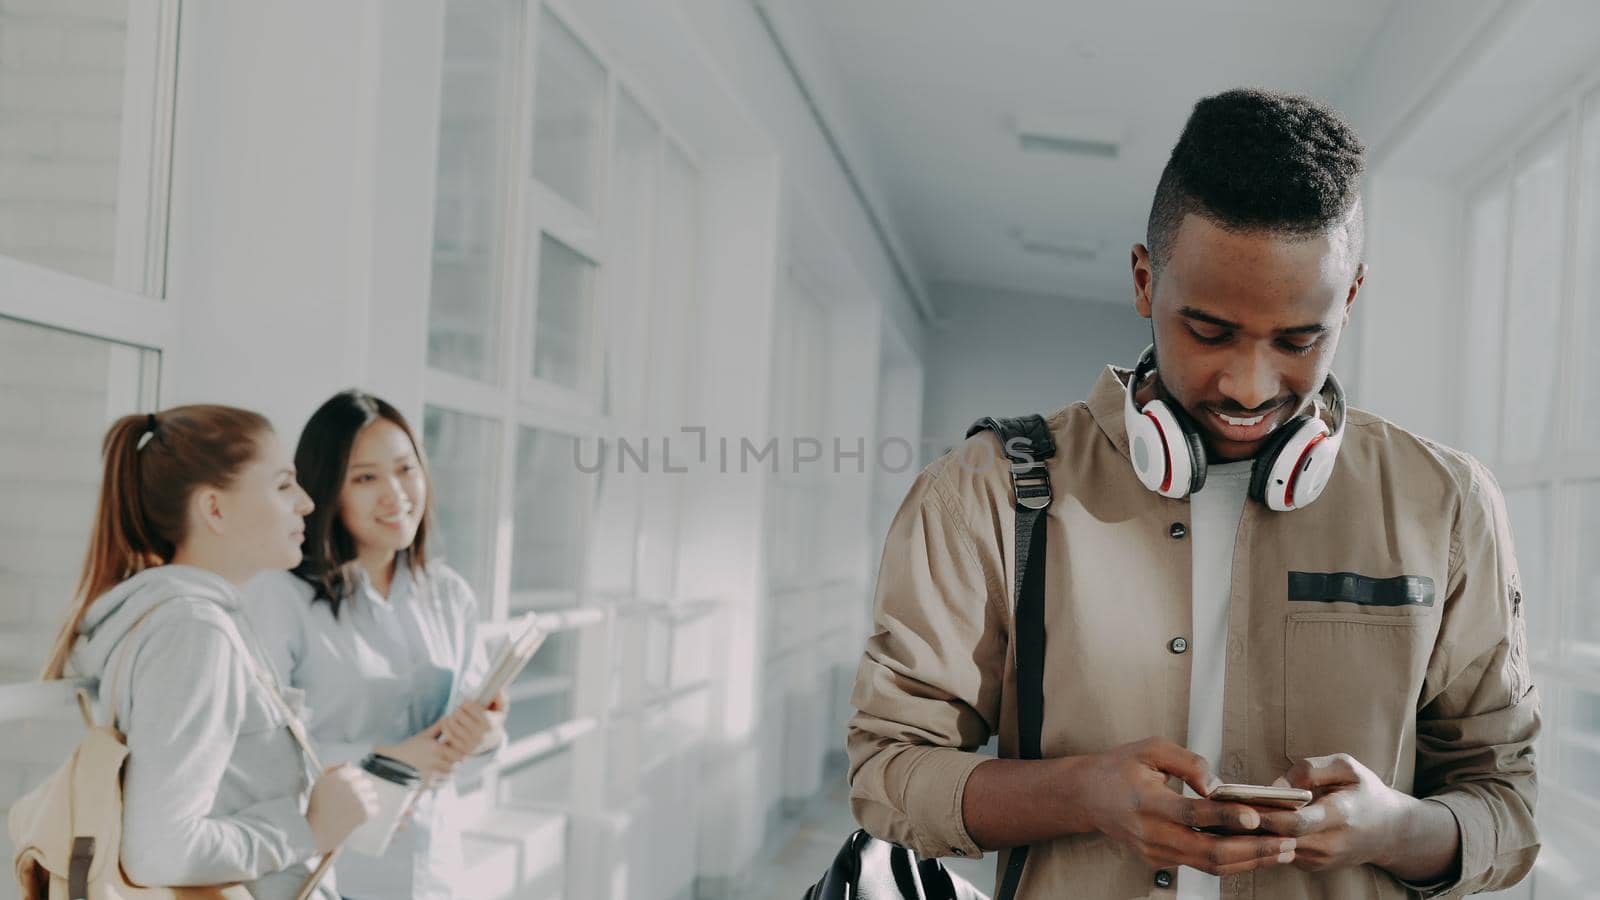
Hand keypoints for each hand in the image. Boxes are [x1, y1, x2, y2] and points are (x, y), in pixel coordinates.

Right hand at [306, 764, 378, 852]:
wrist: (315, 831)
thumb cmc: (317, 808)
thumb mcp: (320, 784)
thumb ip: (334, 770)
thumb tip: (349, 763)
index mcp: (339, 775)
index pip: (357, 772)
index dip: (352, 783)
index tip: (346, 792)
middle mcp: (350, 784)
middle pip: (367, 783)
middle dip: (361, 792)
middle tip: (349, 804)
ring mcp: (359, 797)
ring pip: (373, 795)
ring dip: (366, 802)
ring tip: (352, 812)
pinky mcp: (365, 811)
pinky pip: (375, 808)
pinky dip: (369, 814)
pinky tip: (357, 818)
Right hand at [377, 720, 465, 787]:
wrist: (393, 764)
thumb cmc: (410, 748)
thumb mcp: (423, 736)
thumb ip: (438, 727)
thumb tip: (448, 716)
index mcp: (436, 747)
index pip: (458, 750)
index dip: (459, 750)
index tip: (457, 749)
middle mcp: (435, 760)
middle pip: (456, 762)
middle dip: (456, 761)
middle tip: (455, 759)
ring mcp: (431, 773)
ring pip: (451, 774)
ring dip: (451, 771)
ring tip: (446, 767)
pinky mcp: (428, 784)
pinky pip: (444, 783)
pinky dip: (444, 780)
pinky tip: (439, 775)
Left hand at [440, 692, 507, 756]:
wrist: (491, 740)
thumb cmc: (493, 719)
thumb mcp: (500, 708)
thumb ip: (500, 697)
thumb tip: (498, 690)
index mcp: (489, 724)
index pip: (470, 707)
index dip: (466, 702)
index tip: (466, 702)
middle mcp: (480, 736)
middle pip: (459, 715)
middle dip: (458, 709)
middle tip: (460, 710)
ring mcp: (471, 745)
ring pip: (451, 724)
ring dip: (450, 718)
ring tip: (454, 716)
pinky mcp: (462, 751)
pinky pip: (447, 735)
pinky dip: (445, 727)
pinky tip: (449, 724)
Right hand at [1067, 737, 1297, 876]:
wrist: (1087, 796)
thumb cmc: (1120, 767)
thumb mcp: (1150, 749)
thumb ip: (1188, 763)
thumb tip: (1218, 785)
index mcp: (1146, 802)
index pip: (1193, 814)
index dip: (1227, 818)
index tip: (1257, 817)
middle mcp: (1151, 833)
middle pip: (1208, 851)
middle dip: (1252, 850)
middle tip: (1285, 842)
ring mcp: (1156, 851)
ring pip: (1209, 865)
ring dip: (1249, 861)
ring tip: (1281, 852)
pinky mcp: (1160, 860)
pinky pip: (1201, 865)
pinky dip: (1233, 861)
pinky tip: (1256, 853)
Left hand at [1257, 754, 1413, 871]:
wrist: (1389, 830)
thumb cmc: (1365, 792)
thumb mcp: (1345, 767)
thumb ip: (1309, 769)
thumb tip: (1275, 786)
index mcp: (1339, 815)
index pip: (1295, 823)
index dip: (1267, 813)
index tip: (1245, 800)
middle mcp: (1330, 843)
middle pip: (1280, 837)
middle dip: (1255, 821)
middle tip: (1235, 802)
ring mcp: (1321, 859)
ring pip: (1276, 846)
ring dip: (1260, 829)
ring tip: (1245, 808)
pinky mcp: (1313, 865)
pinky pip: (1281, 850)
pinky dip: (1270, 836)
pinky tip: (1265, 819)